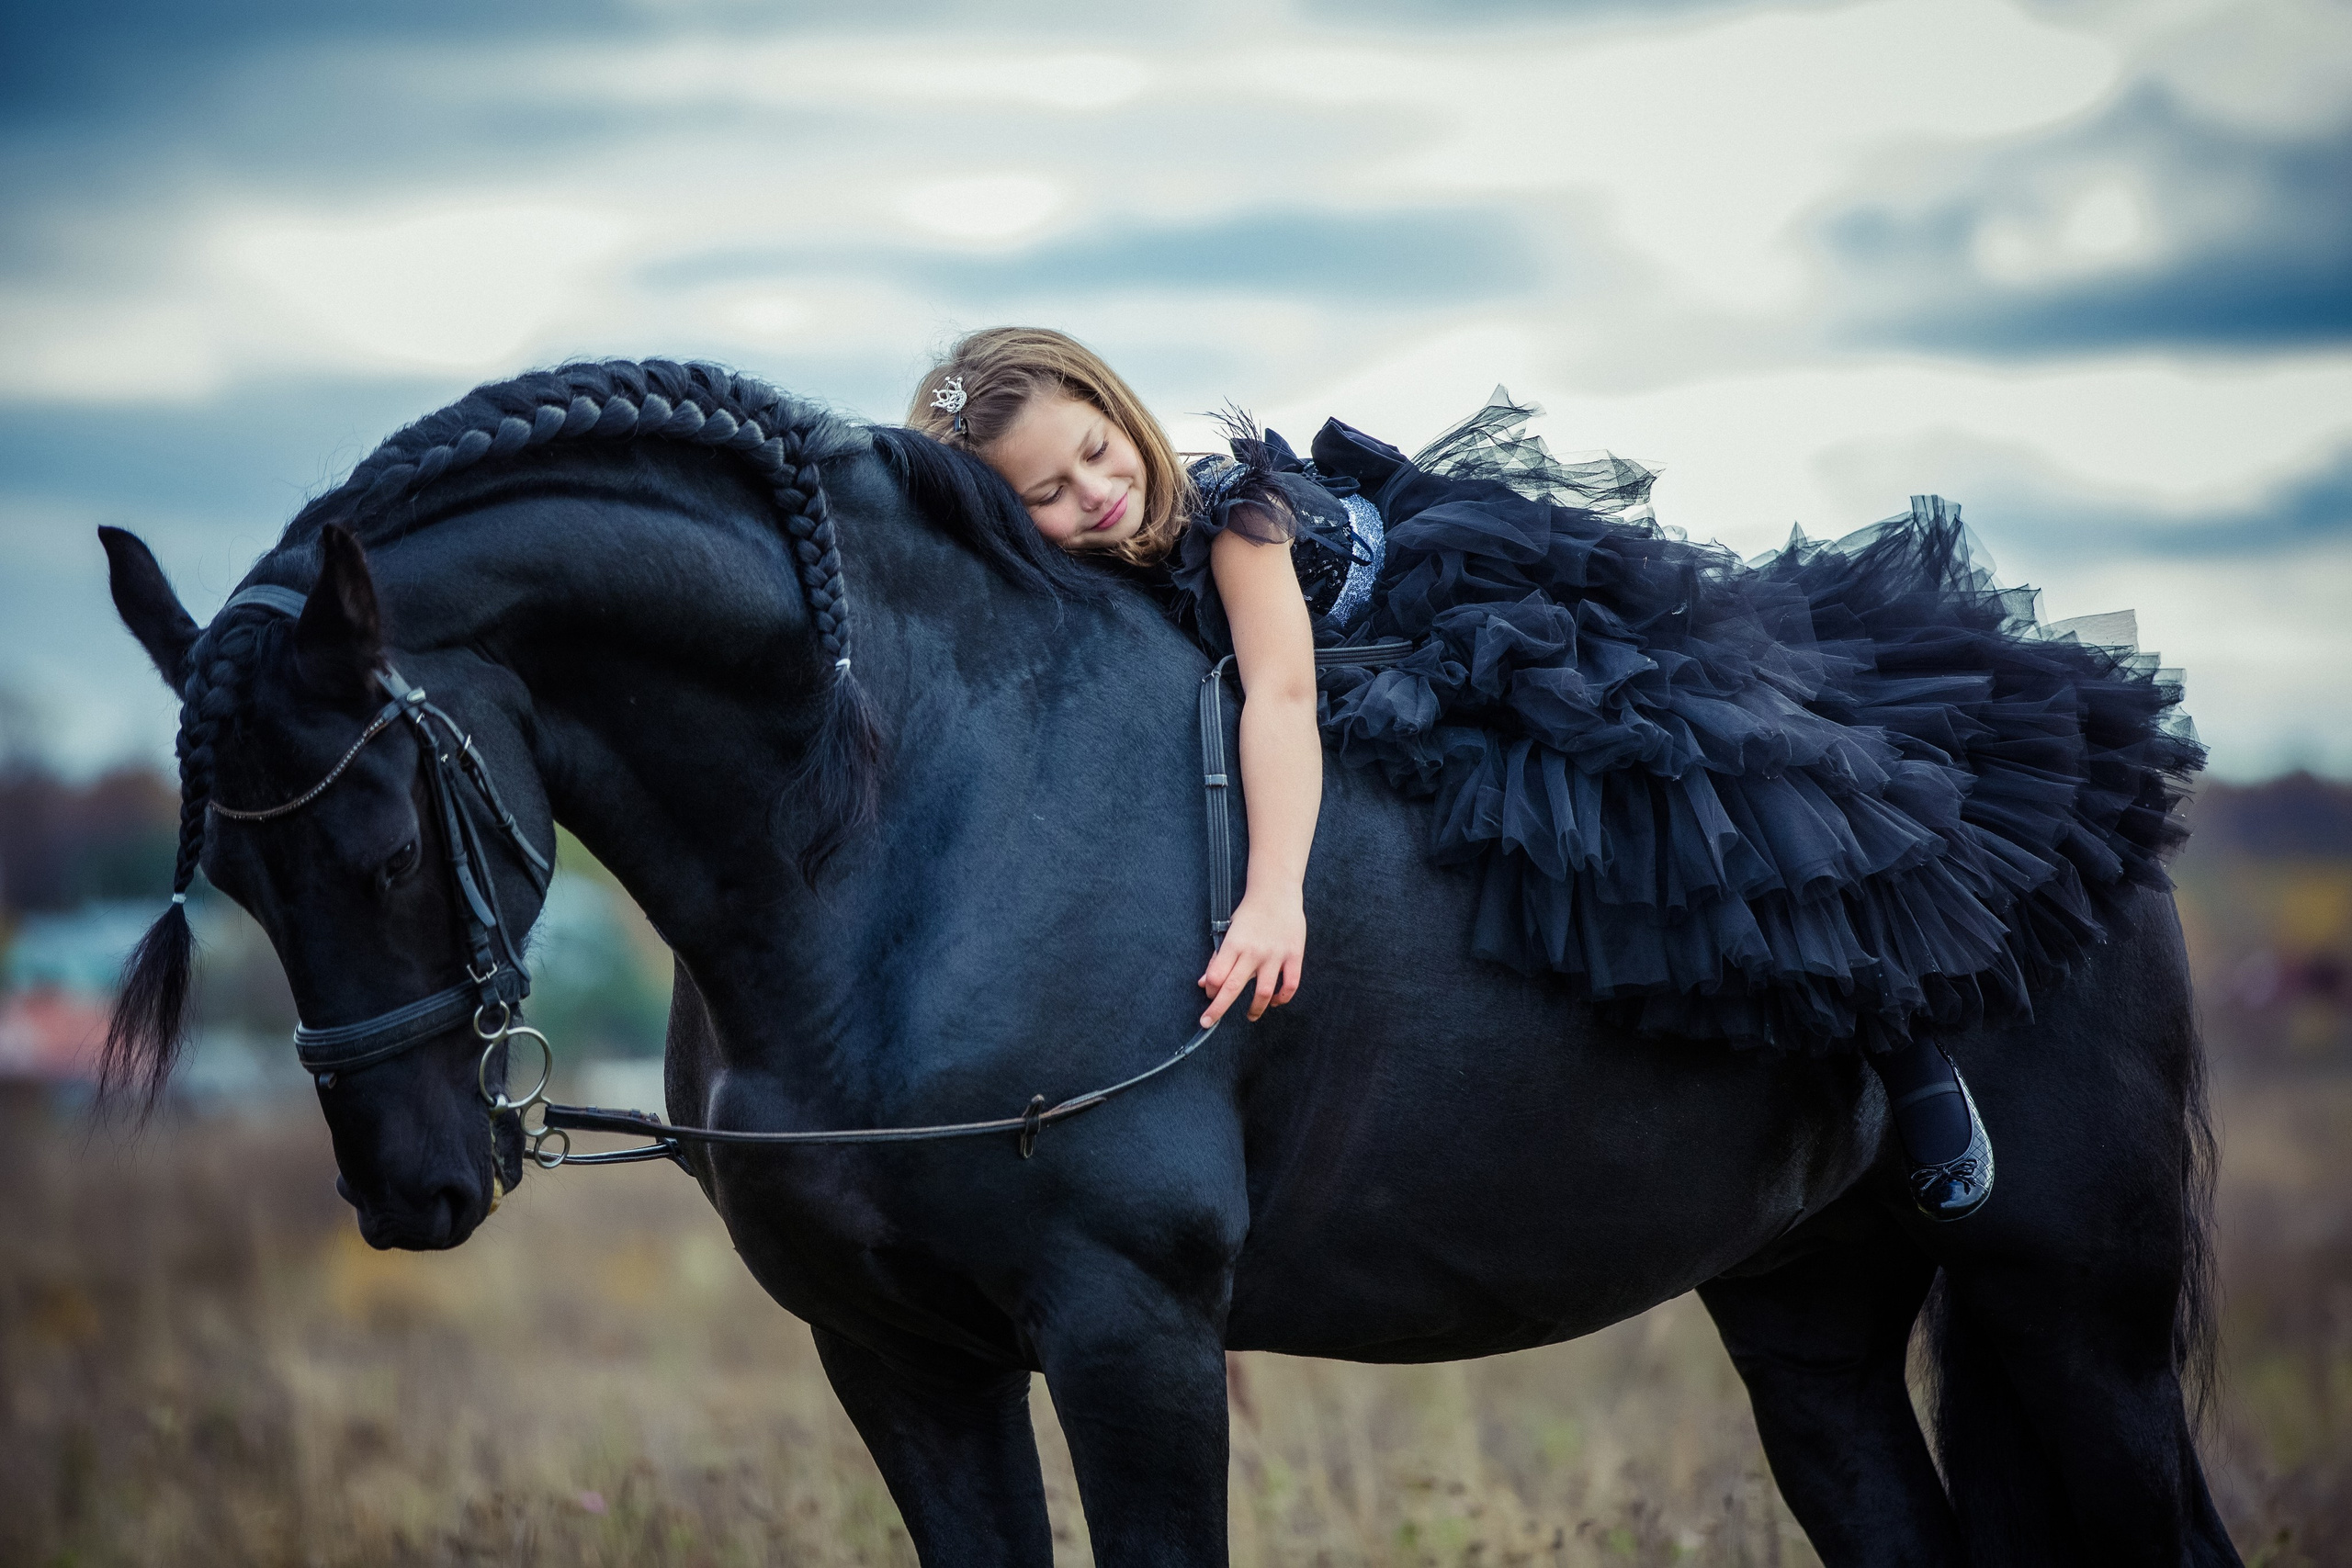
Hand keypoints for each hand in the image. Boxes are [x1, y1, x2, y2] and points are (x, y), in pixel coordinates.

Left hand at [1198, 891, 1304, 1026]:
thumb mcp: (1228, 931)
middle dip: (1217, 1009)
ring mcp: (1275, 955)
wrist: (1277, 893)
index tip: (1209, 995)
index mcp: (1234, 944)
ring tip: (1250, 1015)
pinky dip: (1282, 998)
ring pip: (1263, 993)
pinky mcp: (1294, 956)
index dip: (1210, 990)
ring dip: (1254, 1009)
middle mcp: (1253, 952)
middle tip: (1208, 1023)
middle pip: (1233, 988)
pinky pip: (1290, 985)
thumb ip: (1218, 958)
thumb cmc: (1249, 914)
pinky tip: (1275, 1002)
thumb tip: (1204, 983)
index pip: (1216, 976)